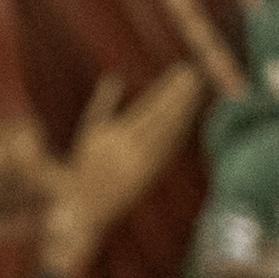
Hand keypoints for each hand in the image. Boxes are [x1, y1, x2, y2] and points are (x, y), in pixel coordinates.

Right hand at [40, 63, 203, 277]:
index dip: (166, 90)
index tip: (180, 72)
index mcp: (115, 136)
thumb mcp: (89, 131)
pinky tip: (187, 118)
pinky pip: (169, 151)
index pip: (148, 108)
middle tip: (194, 75)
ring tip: (195, 91)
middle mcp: (131, 150)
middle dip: (179, 96)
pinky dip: (179, 133)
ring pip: (169, 134)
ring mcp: (143, 165)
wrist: (84, 206)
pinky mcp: (150, 176)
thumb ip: (102, 104)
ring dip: (184, 112)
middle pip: (162, 118)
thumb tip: (113, 78)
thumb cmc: (83, 164)